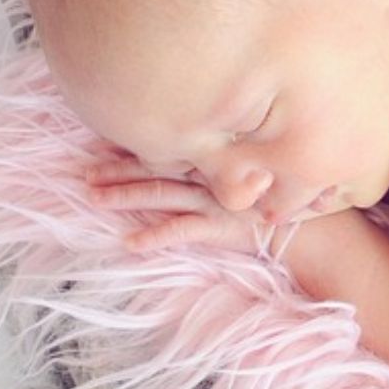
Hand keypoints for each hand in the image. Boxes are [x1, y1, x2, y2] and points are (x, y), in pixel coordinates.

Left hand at [84, 158, 269, 254]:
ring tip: (93, 197)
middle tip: (83, 172)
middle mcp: (204, 174)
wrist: (305, 225)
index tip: (97, 144)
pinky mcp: (217, 226)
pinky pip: (180, 231)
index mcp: (206, 158)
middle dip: (115, 170)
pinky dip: (154, 236)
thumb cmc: (270, 196)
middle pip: (151, 168)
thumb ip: (213, 159)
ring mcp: (209, 199)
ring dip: (124, 196)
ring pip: (159, 194)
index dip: (129, 148)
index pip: (161, 149)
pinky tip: (129, 243)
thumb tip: (177, 150)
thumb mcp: (241, 168)